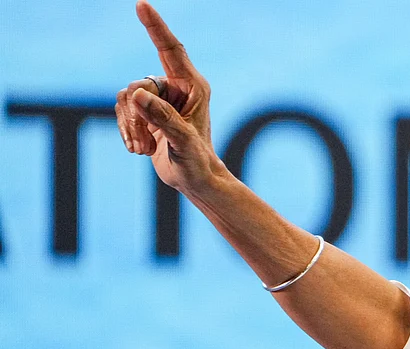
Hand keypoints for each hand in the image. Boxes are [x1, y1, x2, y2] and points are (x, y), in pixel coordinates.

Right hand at [115, 1, 225, 193]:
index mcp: (193, 86)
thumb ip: (162, 118)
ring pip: (126, 98)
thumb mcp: (182, 141)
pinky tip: (141, 149)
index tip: (141, 4)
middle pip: (137, 85)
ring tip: (144, 149)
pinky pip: (122, 110)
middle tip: (146, 143)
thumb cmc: (197, 162)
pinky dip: (126, 130)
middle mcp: (176, 87)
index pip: (170, 49)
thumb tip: (136, 95)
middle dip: (136, 116)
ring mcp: (159, 98)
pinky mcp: (146, 111)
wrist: (196, 180)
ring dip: (130, 126)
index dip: (155, 27)